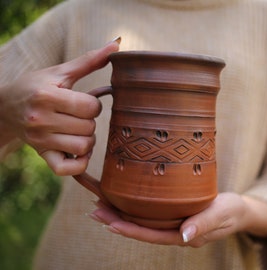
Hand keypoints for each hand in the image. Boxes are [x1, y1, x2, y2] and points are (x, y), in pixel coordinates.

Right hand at [0, 38, 120, 174]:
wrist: (5, 108)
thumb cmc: (36, 86)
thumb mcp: (59, 72)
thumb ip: (89, 60)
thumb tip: (116, 44)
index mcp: (47, 96)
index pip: (90, 107)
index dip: (94, 105)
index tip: (85, 102)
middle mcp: (41, 120)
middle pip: (89, 127)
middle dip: (91, 121)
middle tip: (81, 116)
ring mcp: (40, 140)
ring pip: (83, 147)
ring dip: (88, 139)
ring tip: (79, 130)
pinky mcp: (42, 155)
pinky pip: (68, 169)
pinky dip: (79, 163)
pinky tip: (79, 151)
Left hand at [89, 192, 266, 246]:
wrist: (239, 210)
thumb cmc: (232, 211)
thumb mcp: (222, 215)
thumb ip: (205, 224)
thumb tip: (184, 236)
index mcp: (183, 235)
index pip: (151, 235)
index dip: (130, 230)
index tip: (109, 222)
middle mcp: (173, 231)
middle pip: (140, 228)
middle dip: (116, 220)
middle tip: (94, 209)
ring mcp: (172, 223)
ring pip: (141, 219)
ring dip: (120, 212)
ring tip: (99, 202)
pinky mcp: (173, 213)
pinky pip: (149, 211)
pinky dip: (133, 205)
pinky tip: (121, 197)